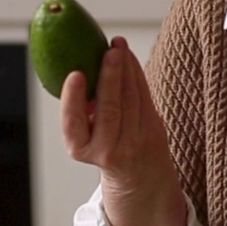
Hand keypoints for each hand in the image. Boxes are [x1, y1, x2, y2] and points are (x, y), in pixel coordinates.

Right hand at [59, 36, 185, 225]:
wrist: (141, 179)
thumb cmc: (106, 148)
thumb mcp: (86, 136)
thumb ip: (84, 109)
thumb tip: (78, 64)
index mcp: (82, 149)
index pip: (74, 124)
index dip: (73, 100)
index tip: (75, 74)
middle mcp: (107, 149)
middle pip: (110, 108)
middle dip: (110, 76)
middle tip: (109, 51)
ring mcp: (134, 142)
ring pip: (131, 99)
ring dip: (125, 68)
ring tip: (118, 45)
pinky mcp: (153, 131)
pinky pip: (144, 97)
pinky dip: (136, 74)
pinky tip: (128, 58)